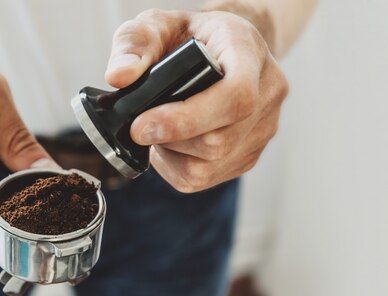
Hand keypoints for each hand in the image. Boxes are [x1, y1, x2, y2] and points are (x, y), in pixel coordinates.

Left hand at [105, 9, 287, 192]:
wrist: (220, 49)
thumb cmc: (190, 36)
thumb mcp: (158, 24)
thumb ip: (135, 43)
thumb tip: (119, 77)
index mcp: (248, 51)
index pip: (236, 96)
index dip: (186, 119)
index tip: (141, 126)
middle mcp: (267, 92)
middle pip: (219, 141)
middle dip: (169, 140)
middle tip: (141, 125)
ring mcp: (264, 127)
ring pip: (210, 166)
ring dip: (171, 156)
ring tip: (159, 130)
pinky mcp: (251, 154)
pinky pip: (207, 179)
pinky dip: (177, 168)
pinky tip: (171, 145)